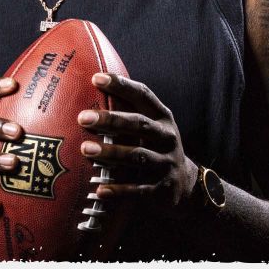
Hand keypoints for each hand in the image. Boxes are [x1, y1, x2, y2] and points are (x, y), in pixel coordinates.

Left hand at [76, 72, 199, 218]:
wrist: (185, 184)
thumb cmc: (155, 147)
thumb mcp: (151, 127)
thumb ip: (129, 111)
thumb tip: (91, 88)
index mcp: (162, 118)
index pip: (143, 95)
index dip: (121, 86)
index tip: (97, 78)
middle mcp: (167, 137)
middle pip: (139, 125)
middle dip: (111, 120)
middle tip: (83, 118)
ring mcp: (166, 163)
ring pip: (138, 156)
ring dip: (111, 153)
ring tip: (85, 150)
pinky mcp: (162, 188)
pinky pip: (139, 190)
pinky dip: (119, 190)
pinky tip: (99, 190)